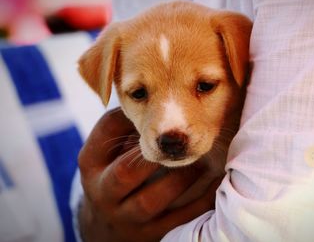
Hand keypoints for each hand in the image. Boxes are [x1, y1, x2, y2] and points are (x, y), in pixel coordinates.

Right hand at [78, 108, 219, 241]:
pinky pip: (179, 219)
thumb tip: (152, 91)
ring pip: (152, 199)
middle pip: (127, 171)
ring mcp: (125, 216)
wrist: (110, 223)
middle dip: (158, 153)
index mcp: (91, 162)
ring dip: (182, 177)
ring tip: (201, 157)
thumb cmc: (115, 171)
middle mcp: (103, 190)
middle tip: (182, 140)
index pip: (108, 129)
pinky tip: (217, 182)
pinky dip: (201, 201)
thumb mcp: (108, 149)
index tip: (161, 102)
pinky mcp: (150, 234)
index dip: (137, 113)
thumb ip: (125, 124)